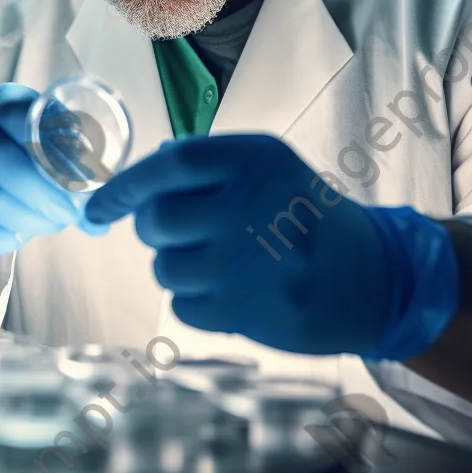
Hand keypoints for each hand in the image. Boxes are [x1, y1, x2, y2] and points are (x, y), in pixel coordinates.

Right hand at [0, 83, 105, 265]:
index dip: (53, 142)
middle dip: (43, 190)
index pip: (18, 112)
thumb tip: (108, 205)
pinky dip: (8, 237)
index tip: (83, 170)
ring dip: (32, 218)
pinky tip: (23, 232)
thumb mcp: (49, 144)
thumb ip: (77, 163)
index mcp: (3, 104)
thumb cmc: (25, 160)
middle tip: (73, 211)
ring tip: (56, 222)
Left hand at [84, 134, 458, 358]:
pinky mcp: (248, 312)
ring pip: (164, 268)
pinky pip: (183, 306)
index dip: (125, 184)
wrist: (374, 280)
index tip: (98, 206)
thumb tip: (139, 175)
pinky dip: (198, 302)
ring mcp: (249, 263)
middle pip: (157, 219)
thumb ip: (210, 166)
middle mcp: (253, 205)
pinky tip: (236, 291)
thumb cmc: (307, 217)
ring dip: (178, 267)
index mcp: (259, 160)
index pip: (171, 164)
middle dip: (152, 229)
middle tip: (180, 232)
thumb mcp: (272, 170)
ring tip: (221, 263)